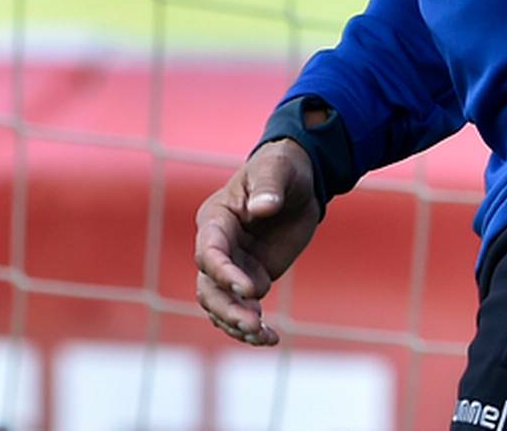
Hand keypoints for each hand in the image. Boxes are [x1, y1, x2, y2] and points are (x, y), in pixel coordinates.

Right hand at [194, 140, 321, 346]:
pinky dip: (251, 328)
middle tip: (254, 324)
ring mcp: (232, 266)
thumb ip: (268, 187)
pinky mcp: (250, 280)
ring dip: (236, 323)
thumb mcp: (278, 170)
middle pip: (208, 287)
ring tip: (263, 335)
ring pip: (220, 304)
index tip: (251, 290)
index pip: (209, 252)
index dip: (224, 273)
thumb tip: (264, 207)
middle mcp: (218, 246)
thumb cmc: (282, 168)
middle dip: (227, 308)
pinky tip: (271, 338)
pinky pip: (241, 309)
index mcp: (216, 218)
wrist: (298, 182)